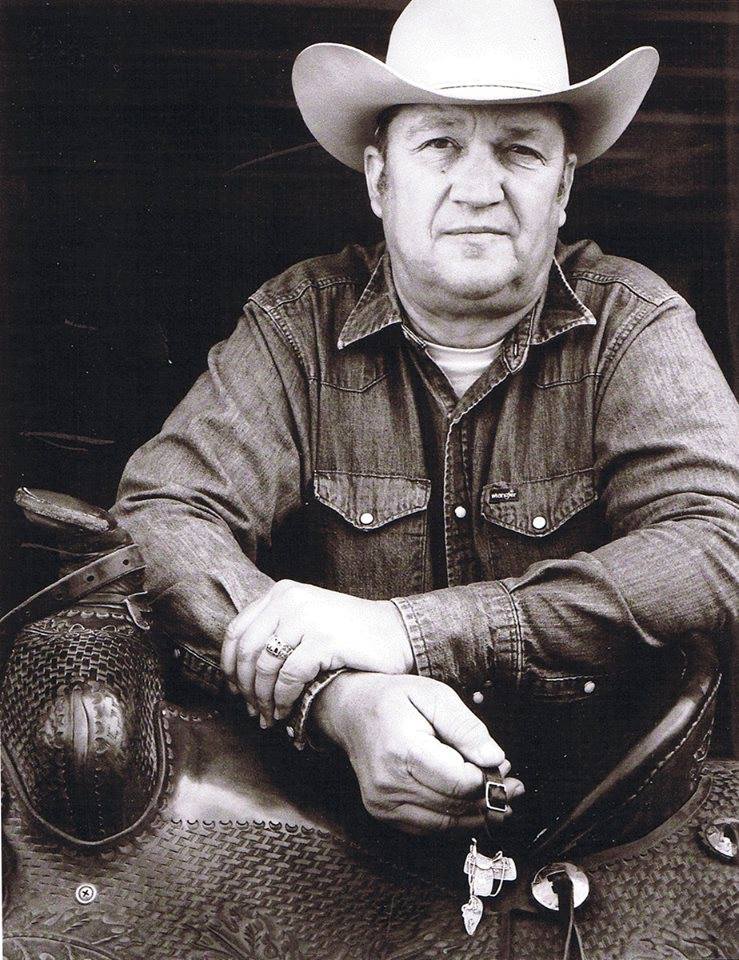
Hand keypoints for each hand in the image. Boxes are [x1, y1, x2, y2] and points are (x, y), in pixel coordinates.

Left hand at [220, 580, 414, 724]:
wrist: (397, 633)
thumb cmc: (350, 634)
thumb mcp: (307, 620)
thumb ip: (276, 633)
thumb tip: (239, 673)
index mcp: (282, 593)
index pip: (237, 631)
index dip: (230, 666)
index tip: (235, 691)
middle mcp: (290, 600)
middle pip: (246, 652)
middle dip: (246, 688)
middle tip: (253, 711)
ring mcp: (307, 618)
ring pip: (265, 667)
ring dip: (263, 699)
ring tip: (270, 717)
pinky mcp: (323, 639)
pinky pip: (289, 677)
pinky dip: (284, 699)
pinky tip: (288, 711)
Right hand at [312, 672, 524, 833]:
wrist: (349, 712)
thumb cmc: (392, 699)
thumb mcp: (433, 695)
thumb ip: (465, 727)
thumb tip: (494, 758)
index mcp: (402, 750)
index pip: (458, 782)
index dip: (487, 779)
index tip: (503, 767)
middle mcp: (388, 783)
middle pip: (454, 805)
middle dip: (489, 798)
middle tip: (512, 786)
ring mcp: (382, 803)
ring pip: (444, 822)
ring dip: (476, 814)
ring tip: (500, 800)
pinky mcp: (383, 813)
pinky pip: (428, 827)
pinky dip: (453, 820)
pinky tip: (471, 808)